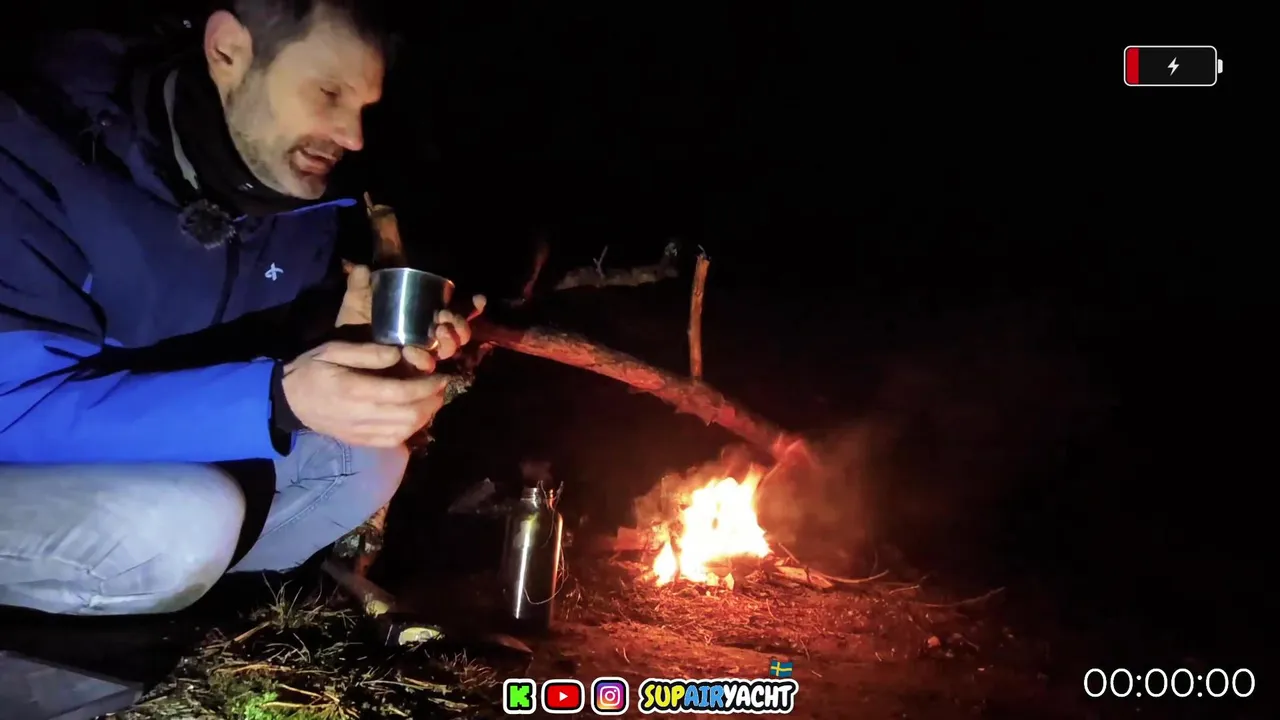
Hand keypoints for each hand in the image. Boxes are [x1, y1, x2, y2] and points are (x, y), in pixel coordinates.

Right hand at [282, 340, 448, 446]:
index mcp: (354, 390)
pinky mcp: (360, 441)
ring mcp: (360, 432)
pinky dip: (410, 430)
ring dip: (424, 417)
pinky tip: (416, 416)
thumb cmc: (312, 370)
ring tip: (432, 400)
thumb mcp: (334, 350)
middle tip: (441, 387)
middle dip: (431, 402)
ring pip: (404, 431)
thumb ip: (368, 352)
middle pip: (408, 415)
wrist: (288, 400)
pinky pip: (392, 441)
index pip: (402, 393)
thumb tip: (399, 355)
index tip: (442, 376)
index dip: (427, 386)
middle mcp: (360, 415)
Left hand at [336, 263, 487, 359]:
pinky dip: (425, 360)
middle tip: (444, 317)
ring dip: (449, 340)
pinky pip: (429, 370)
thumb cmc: (353, 327)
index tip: (479, 299)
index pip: (456, 311)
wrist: (339, 357)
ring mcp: (423, 356)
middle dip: (459, 324)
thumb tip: (360, 267)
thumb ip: (359, 286)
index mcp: (424, 317)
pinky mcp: (413, 375)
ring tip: (436, 331)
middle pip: (459, 332)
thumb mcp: (356, 302)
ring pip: (449, 349)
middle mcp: (429, 336)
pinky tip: (413, 352)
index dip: (472, 307)